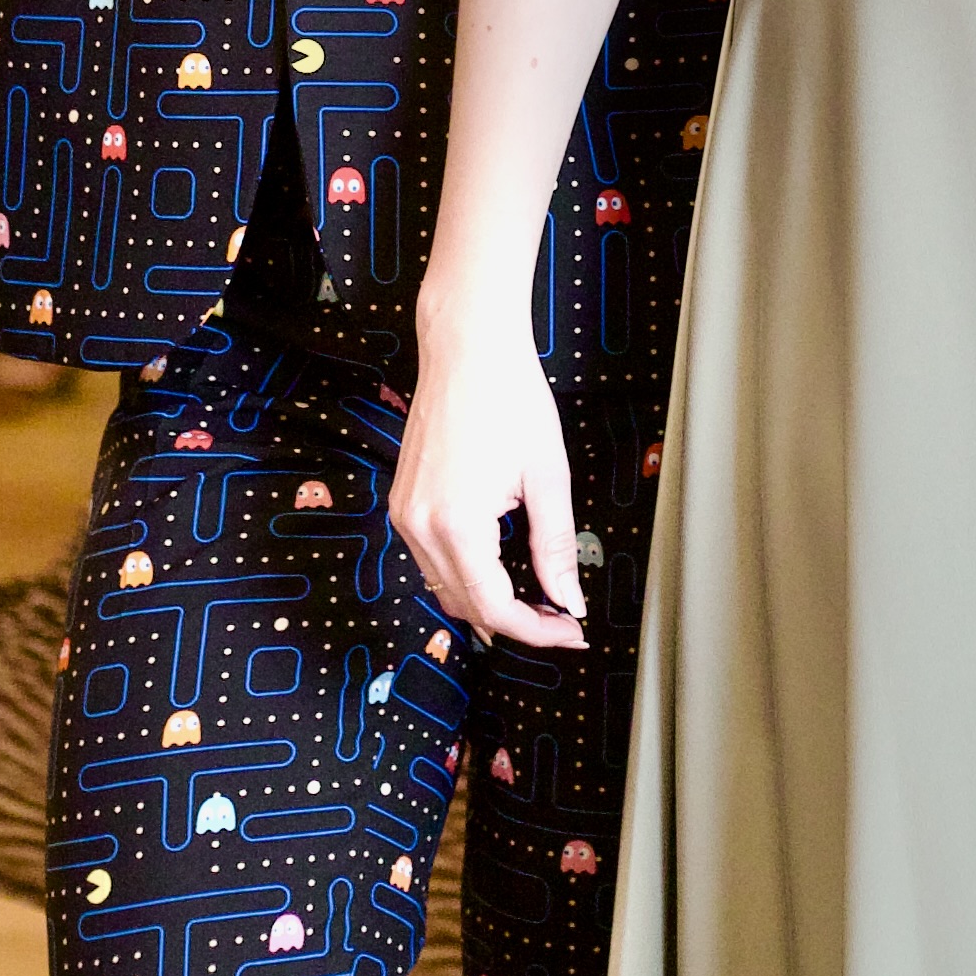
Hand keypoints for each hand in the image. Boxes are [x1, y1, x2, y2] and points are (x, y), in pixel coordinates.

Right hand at [389, 316, 589, 650]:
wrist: (467, 346)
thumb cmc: (509, 396)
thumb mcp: (546, 476)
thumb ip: (554, 546)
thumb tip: (568, 600)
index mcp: (456, 523)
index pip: (494, 608)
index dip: (537, 629)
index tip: (571, 630)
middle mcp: (419, 525)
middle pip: (465, 606)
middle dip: (517, 621)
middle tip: (563, 618)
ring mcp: (405, 514)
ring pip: (445, 587)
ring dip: (488, 602)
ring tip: (537, 598)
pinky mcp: (403, 501)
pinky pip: (431, 559)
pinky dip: (465, 574)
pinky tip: (500, 566)